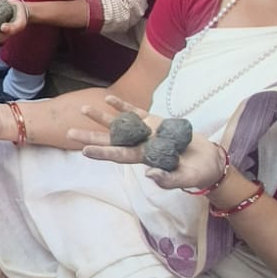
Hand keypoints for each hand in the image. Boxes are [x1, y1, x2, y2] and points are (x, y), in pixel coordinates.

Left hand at [66, 93, 218, 188]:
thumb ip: (169, 179)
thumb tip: (149, 175)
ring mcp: (146, 132)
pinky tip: (108, 98)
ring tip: (83, 109)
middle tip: (68, 132)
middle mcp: (140, 145)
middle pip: (112, 140)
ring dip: (101, 117)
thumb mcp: (186, 178)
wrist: (209, 160)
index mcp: (145, 159)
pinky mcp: (155, 122)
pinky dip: (122, 106)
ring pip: (120, 124)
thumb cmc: (197, 172)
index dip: (103, 153)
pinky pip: (135, 112)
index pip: (119, 155)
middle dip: (91, 136)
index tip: (84, 151)